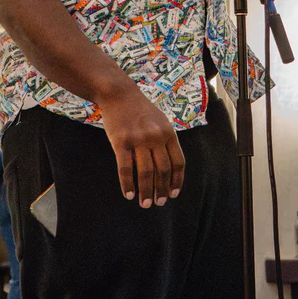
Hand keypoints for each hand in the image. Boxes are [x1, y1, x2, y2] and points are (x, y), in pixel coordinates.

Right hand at [100, 83, 185, 207]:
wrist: (119, 94)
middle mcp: (156, 137)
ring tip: (145, 204)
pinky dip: (128, 184)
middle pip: (162, 170)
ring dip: (146, 192)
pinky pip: (125, 168)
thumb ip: (167, 141)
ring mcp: (138, 139)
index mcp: (168, 133)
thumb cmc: (141, 110)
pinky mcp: (120, 142)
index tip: (174, 194)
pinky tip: (129, 195)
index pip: (178, 162)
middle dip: (162, 190)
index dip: (177, 181)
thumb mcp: (161, 121)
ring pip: (145, 173)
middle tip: (159, 203)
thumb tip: (172, 168)